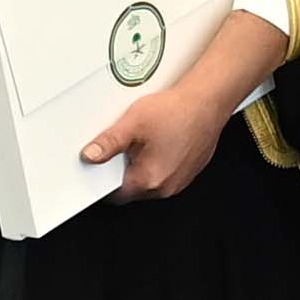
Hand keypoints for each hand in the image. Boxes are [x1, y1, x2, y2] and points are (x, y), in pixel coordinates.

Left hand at [80, 13, 291, 201]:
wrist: (208, 102)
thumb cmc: (177, 112)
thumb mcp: (133, 123)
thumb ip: (109, 142)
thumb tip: (91, 155)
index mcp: (148, 180)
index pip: (116, 196)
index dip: (104, 182)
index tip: (100, 168)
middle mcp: (166, 187)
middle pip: (133, 189)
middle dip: (124, 171)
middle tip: (126, 146)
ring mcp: (180, 181)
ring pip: (151, 181)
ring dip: (143, 166)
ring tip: (146, 141)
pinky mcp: (189, 172)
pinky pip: (167, 173)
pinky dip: (160, 162)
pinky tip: (161, 141)